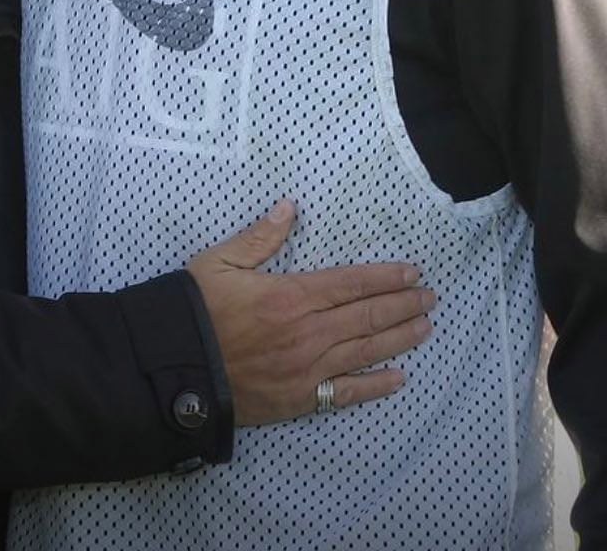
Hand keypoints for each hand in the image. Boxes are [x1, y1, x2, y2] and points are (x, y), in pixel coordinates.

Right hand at [187, 200, 434, 425]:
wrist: (176, 367)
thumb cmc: (196, 310)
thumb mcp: (219, 262)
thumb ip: (258, 237)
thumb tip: (290, 207)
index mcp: (290, 295)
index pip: (350, 283)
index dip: (385, 277)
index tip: (412, 273)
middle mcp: (307, 333)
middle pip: (366, 317)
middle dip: (402, 305)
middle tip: (430, 298)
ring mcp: (307, 369)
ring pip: (365, 351)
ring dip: (399, 338)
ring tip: (425, 327)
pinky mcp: (300, 399)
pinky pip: (346, 393)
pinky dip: (375, 386)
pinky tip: (398, 378)